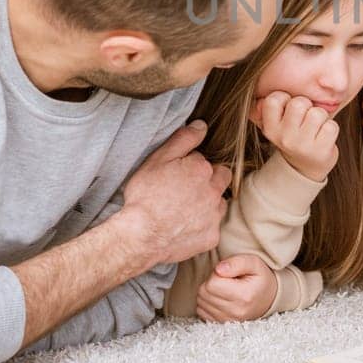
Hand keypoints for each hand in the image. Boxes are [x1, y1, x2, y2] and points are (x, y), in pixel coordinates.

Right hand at [115, 120, 231, 268]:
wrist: (141, 237)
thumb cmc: (145, 197)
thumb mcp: (158, 160)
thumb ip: (183, 139)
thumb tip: (202, 125)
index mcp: (202, 169)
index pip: (204, 161)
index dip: (190, 166)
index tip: (176, 175)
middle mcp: (214, 191)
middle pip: (221, 178)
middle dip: (208, 181)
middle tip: (185, 190)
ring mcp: (214, 216)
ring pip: (219, 203)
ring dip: (207, 203)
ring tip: (184, 210)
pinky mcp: (212, 237)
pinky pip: (212, 227)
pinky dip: (202, 226)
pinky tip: (184, 228)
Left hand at [194, 254, 279, 321]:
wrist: (269, 299)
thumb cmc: (260, 279)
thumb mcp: (254, 263)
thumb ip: (237, 262)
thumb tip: (218, 269)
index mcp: (244, 296)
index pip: (212, 283)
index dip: (216, 273)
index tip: (227, 273)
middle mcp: (236, 312)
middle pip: (204, 293)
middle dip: (210, 282)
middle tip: (225, 280)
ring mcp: (228, 321)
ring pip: (201, 302)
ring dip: (208, 293)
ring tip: (224, 288)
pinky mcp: (221, 324)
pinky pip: (201, 311)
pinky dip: (207, 303)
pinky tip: (219, 298)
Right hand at [250, 91, 338, 180]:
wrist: (306, 167)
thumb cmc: (293, 135)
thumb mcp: (275, 124)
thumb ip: (266, 108)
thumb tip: (259, 102)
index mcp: (270, 129)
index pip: (274, 99)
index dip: (285, 98)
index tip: (288, 109)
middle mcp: (284, 138)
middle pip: (299, 103)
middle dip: (307, 105)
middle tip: (305, 117)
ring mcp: (303, 145)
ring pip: (317, 113)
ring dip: (321, 116)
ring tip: (316, 126)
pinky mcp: (322, 151)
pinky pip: (331, 126)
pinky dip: (331, 128)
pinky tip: (324, 136)